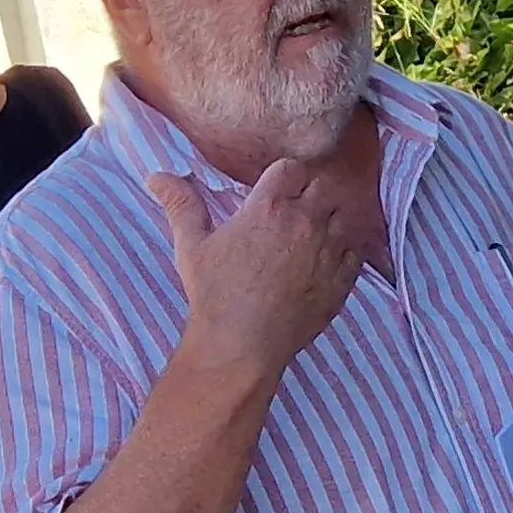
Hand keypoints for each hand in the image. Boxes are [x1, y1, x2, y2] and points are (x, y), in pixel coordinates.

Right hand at [152, 162, 362, 373]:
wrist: (242, 344)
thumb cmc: (214, 294)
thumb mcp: (191, 245)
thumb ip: (180, 204)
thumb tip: (156, 176)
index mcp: (268, 207)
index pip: (291, 168)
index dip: (284, 177)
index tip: (276, 191)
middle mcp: (304, 222)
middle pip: (321, 187)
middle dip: (308, 195)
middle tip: (293, 213)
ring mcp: (328, 250)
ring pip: (343, 215)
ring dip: (330, 220)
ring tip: (312, 236)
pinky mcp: (342, 279)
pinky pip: (356, 251)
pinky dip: (345, 251)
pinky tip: (327, 261)